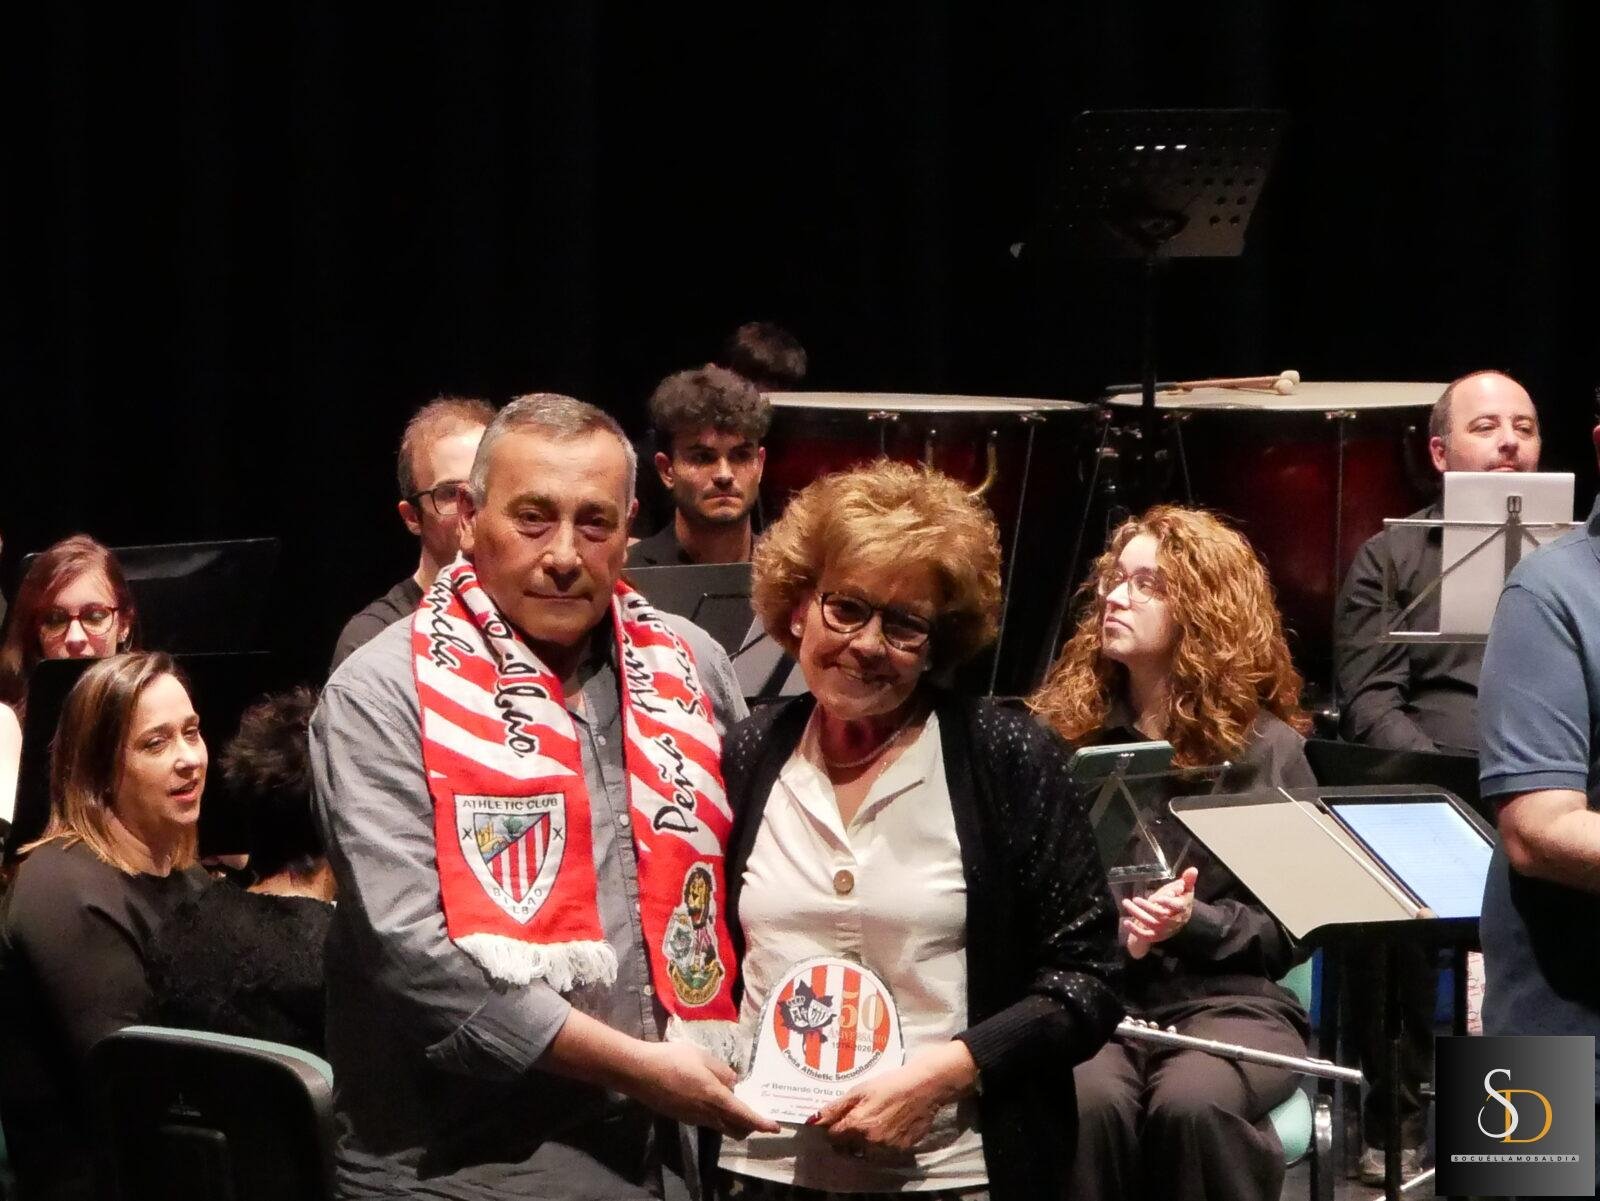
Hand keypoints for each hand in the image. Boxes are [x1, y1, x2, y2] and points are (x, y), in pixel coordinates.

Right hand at [631, 1041, 779, 1138]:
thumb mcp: (702, 1057)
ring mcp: (693, 1117)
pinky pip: (707, 1120)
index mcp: (715, 1098)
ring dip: (732, 1119)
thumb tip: (733, 1082)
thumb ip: (722, 1070)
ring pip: (720, 1125)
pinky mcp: (682, 1116)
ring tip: (735, 1101)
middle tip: (756, 1113)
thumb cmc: (673, 1059)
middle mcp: (706, 1113)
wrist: (640, 1072)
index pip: (744, 1115)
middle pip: (734, 1127)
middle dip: (749, 1125)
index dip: (761, 1122)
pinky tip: (711, 1097)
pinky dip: (717, 1115)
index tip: (774, 1127)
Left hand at [811, 1041, 977, 1154]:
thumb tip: (813, 1121)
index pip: (832, 1136)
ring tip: (870, 1124)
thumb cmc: (890, 1083)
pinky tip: (886, 1127)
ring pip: (864, 1153)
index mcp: (857, 1125)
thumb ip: (835, 1108)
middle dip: (845, 1138)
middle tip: (852, 1121)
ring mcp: (886, 1149)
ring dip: (861, 1144)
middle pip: (846, 1148)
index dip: (832, 1127)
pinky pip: (882, 1153)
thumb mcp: (859, 1090)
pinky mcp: (900, 1150)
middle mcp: (869, 1142)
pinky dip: (879, 1144)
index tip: (836, 1119)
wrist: (925, 1087)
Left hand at [1121, 866, 1197, 958]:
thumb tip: (1193, 869)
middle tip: (1135, 899)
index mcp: (1183, 908)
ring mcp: (1165, 930)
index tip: (1159, 898)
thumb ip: (1187, 880)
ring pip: (1152, 924)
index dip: (1169, 903)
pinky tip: (1126, 922)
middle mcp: (1175, 921)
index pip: (1179, 907)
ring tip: (1126, 903)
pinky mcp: (1156, 936)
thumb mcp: (1183, 889)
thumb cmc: (1178, 901)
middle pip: (1162, 916)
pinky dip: (1136, 931)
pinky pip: (1146, 936)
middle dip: (1148, 907)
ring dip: (1138, 914)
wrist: (1174, 921)